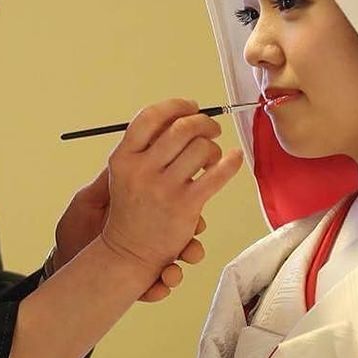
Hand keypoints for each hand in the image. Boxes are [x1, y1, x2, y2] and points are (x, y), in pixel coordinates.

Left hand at [54, 177, 209, 299]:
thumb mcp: (88, 202)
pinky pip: (159, 287)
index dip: (184, 203)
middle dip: (192, 241)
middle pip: (183, 235)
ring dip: (180, 268)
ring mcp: (147, 260)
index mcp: (140, 213)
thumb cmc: (74, 230)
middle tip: (189, 246)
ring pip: (176, 263)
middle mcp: (149, 236)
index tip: (190, 205)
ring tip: (171, 272)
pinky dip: (161, 288)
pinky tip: (157, 287)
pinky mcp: (141, 282)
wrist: (62, 262)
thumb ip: (108, 183)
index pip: (171, 205)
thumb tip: (124, 155)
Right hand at [101, 98, 241, 279]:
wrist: (129, 251)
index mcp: (124, 157)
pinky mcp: (185, 205)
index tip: (190, 107)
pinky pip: (217, 175)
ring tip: (213, 155)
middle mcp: (142, 170)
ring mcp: (164, 188)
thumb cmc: (132, 209)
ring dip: (214, 146)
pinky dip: (231, 161)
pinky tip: (234, 157)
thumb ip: (146, 145)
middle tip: (211, 128)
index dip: (175, 106)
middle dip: (203, 122)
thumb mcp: (125, 172)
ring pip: (201, 148)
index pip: (149, 117)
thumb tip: (180, 117)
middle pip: (181, 128)